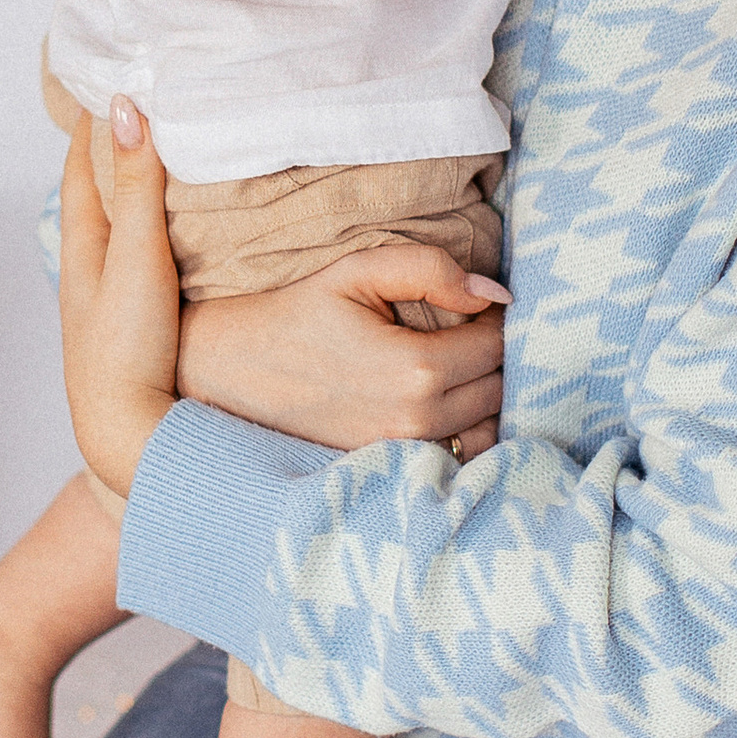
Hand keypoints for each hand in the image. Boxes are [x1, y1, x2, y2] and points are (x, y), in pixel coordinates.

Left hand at [57, 105, 182, 499]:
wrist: (126, 432)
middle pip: (95, 191)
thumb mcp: (135, 255)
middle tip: (136, 103)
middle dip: (112, 147)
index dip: (92, 119)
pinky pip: (138, 257)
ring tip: (159, 154)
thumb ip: (137, 184)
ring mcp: (108, 298)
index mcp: (82, 242)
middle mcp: (87, 266)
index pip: (82, 162)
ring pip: (117, 226)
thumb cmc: (124, 344)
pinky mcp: (133, 324)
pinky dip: (151, 228)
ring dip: (132, 189)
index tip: (108, 75)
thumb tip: (125, 105)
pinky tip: (173, 232)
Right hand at [177, 243, 505, 457]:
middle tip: (467, 331)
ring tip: (458, 366)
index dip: (495, 320)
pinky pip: (458, 453)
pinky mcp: (391, 467)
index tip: (473, 306)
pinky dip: (464, 427)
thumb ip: (430, 270)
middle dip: (496, 357)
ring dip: (486, 396)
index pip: (498, 345)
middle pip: (500, 388)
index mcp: (416, 369)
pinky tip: (442, 400)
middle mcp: (417, 420)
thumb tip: (495, 293)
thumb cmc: (299, 314)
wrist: (236, 369)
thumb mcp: (358, 271)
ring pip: (487, 427)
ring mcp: (404, 452)